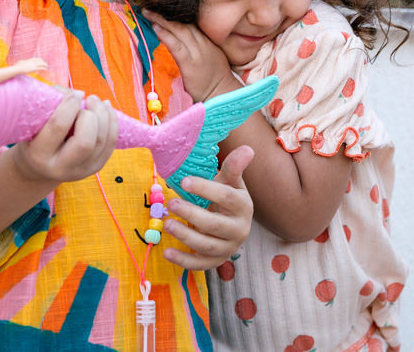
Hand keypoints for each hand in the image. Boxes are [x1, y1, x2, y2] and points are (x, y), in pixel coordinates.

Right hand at [10, 91, 118, 184]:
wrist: (38, 166)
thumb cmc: (34, 136)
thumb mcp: (33, 123)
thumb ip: (51, 104)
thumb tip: (78, 94)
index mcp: (39, 154)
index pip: (58, 126)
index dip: (70, 105)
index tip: (75, 94)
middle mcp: (61, 167)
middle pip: (85, 141)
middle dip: (91, 115)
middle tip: (89, 99)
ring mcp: (81, 170)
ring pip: (102, 141)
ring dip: (104, 115)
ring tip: (97, 101)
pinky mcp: (96, 167)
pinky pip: (110, 143)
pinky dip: (112, 122)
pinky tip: (106, 108)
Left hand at [145, 10, 239, 101]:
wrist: (223, 94)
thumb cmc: (215, 79)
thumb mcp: (212, 57)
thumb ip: (200, 47)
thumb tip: (183, 40)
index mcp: (208, 40)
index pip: (191, 22)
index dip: (176, 13)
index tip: (163, 7)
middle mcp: (203, 43)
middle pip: (184, 22)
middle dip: (166, 12)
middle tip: (151, 4)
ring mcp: (197, 52)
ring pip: (179, 30)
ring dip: (162, 19)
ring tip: (148, 12)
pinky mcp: (190, 63)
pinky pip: (175, 45)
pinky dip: (165, 35)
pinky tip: (155, 27)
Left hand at [161, 145, 254, 269]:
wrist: (232, 223)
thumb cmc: (227, 197)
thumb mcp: (230, 181)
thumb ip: (234, 166)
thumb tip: (247, 148)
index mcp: (244, 206)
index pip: (226, 197)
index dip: (205, 189)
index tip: (184, 181)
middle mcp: (239, 229)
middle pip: (215, 224)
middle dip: (192, 215)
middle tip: (171, 203)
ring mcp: (228, 247)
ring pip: (206, 245)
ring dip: (185, 236)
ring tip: (166, 223)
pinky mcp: (216, 261)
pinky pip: (199, 264)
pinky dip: (183, 261)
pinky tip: (167, 252)